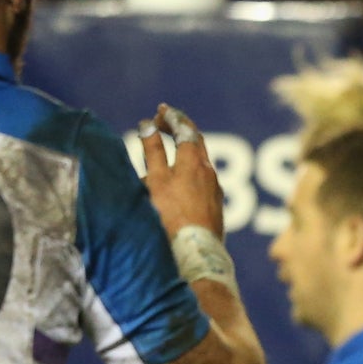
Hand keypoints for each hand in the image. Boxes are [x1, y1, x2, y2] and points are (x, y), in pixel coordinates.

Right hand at [139, 104, 225, 238]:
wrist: (195, 253)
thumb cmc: (170, 216)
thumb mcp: (156, 180)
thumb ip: (153, 151)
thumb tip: (147, 125)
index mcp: (194, 162)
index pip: (185, 129)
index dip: (172, 117)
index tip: (160, 110)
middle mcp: (209, 173)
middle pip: (197, 142)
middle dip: (181, 128)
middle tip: (164, 120)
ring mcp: (215, 190)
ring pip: (201, 162)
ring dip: (186, 150)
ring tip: (172, 148)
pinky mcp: (215, 207)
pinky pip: (203, 181)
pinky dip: (191, 170)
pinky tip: (183, 180)